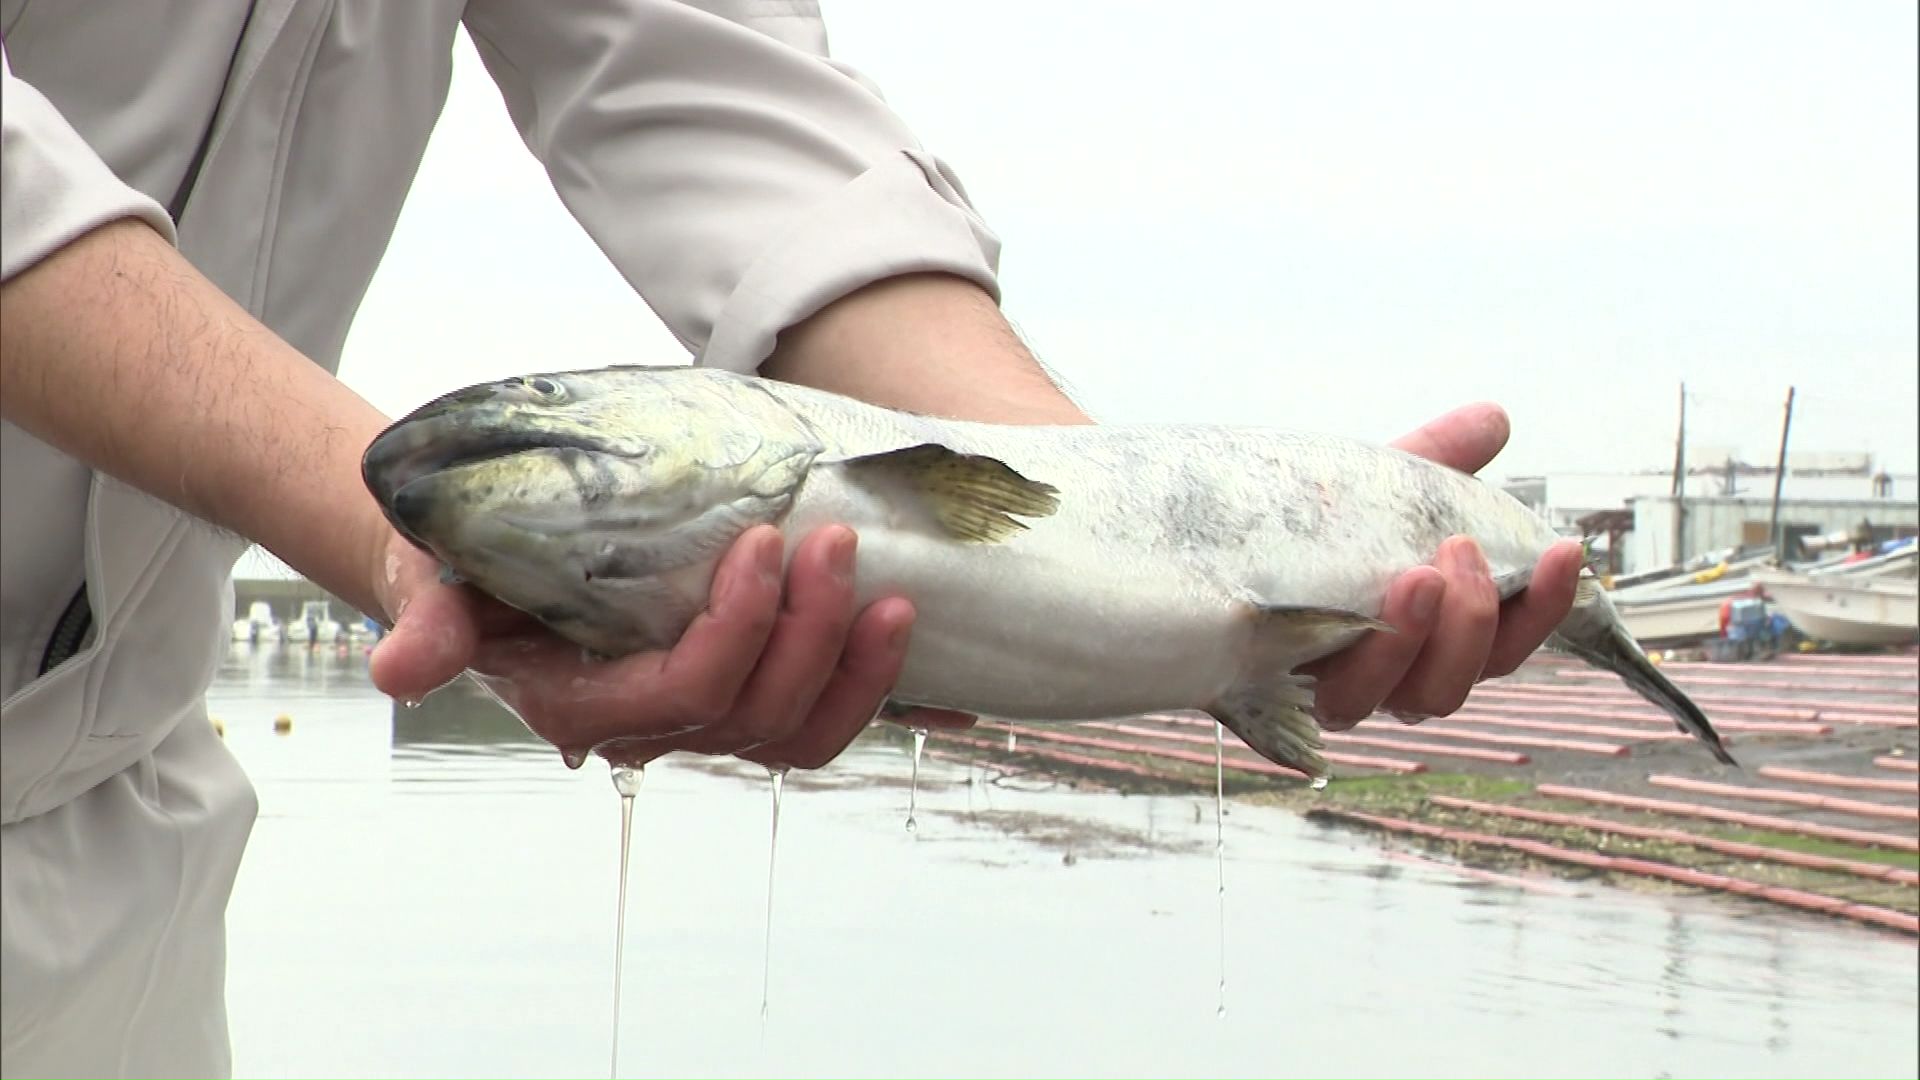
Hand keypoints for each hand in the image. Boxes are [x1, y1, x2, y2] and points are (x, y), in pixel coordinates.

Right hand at [365, 524, 971, 769]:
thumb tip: (401, 669)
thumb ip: (432, 621)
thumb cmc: (466, 558)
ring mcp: (704, 718)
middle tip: (838, 541)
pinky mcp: (743, 694)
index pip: (686, 690)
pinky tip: (924, 653)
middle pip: (758, 713)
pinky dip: (875, 693)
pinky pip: (819, 720)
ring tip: (893, 591)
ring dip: (857, 668)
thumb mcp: (436, 576)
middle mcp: (651, 728)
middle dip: (810, 632)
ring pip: (800, 733)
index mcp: (586, 706)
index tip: (765, 539)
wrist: (489, 558)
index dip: (740, 627)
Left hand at [1304, 403, 1583, 730]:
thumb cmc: (1308, 525)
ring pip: (1395, 701)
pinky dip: (1347, 659)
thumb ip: (1436, 460)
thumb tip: (1493, 417)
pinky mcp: (1274, 694)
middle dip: (1473, 623)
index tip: (1563, 550)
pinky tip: (1343, 614)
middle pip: (1453, 687)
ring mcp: (1332, 691)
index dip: (1542, 607)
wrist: (1212, 540)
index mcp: (1428, 639)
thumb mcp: (1375, 490)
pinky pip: (1320, 700)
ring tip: (1415, 578)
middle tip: (1460, 552)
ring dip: (1414, 641)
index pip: (1505, 646)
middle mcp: (1387, 679)